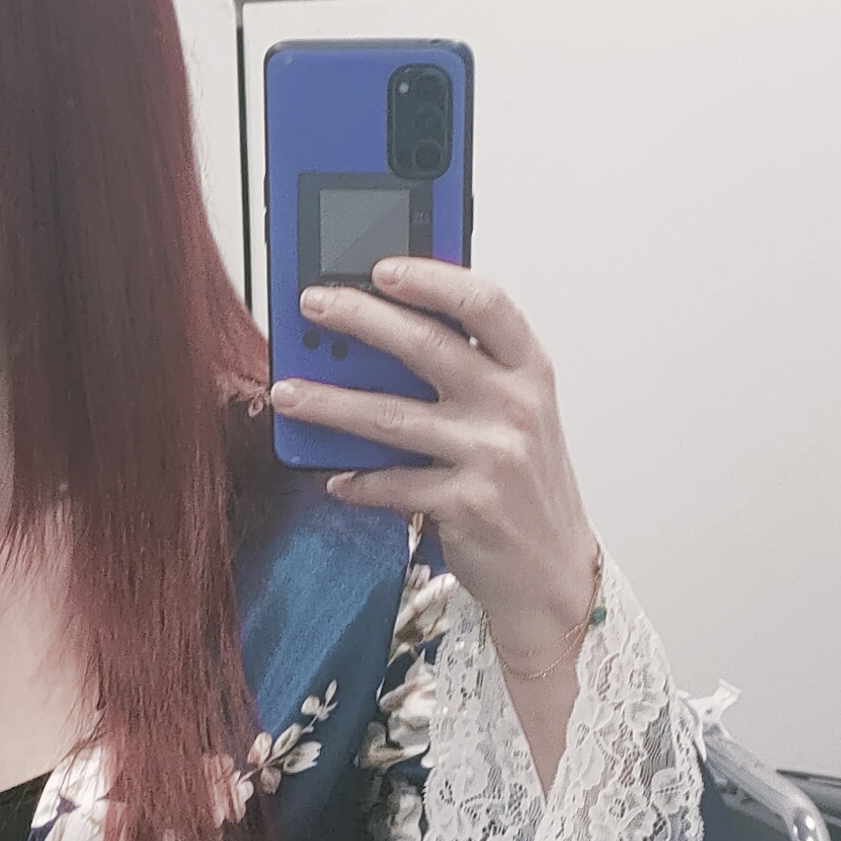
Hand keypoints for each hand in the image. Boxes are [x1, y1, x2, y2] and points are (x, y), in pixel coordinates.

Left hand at [272, 260, 600, 778]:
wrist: (553, 575)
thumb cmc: (525, 488)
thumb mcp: (513, 419)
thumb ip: (465, 377)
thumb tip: (373, 346)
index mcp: (530, 372)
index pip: (486, 302)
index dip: (433, 277)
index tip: (382, 264)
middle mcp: (514, 407)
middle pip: (426, 345)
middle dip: (360, 318)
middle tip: (313, 305)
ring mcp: (492, 455)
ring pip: (391, 416)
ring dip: (330, 402)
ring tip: (288, 391)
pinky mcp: (466, 505)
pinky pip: (391, 484)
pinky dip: (356, 482)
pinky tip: (333, 477)